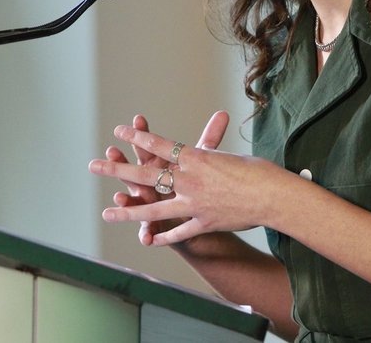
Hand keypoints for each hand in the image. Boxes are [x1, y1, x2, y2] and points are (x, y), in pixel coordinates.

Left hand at [90, 110, 282, 245]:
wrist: (275, 196)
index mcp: (197, 158)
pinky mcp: (204, 223)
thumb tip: (200, 152)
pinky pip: (179, 231)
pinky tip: (149, 239)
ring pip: (154, 209)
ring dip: (129, 210)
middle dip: (118, 170)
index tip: (120, 130)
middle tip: (95, 165)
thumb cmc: (260, 171)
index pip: (161, 145)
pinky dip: (165, 236)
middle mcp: (190, 180)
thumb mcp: (231, 157)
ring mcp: (194, 204)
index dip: (139, 138)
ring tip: (108, 210)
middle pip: (146, 174)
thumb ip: (211, 156)